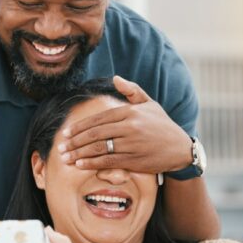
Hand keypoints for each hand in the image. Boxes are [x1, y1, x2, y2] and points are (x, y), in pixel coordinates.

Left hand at [58, 75, 192, 172]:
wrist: (181, 148)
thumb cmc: (162, 125)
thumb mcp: (150, 104)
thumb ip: (132, 91)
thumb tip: (115, 78)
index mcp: (129, 112)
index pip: (98, 119)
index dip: (80, 127)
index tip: (66, 133)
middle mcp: (129, 127)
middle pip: (95, 134)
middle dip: (75, 141)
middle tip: (61, 146)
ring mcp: (131, 144)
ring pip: (99, 148)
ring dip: (79, 153)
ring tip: (65, 157)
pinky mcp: (134, 160)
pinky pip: (108, 161)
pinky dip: (92, 163)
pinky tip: (80, 164)